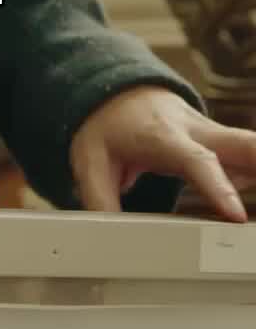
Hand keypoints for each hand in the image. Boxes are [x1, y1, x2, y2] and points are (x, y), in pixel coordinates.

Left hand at [69, 86, 255, 220]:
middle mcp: (197, 131)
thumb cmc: (107, 125)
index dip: (218, 185)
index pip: (196, 160)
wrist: (118, 90)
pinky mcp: (225, 145)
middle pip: (244, 143)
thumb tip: (106, 238)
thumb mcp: (89, 160)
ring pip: (254, 149)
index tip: (235, 215)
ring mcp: (215, 136)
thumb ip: (100, 199)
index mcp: (163, 136)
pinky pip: (252, 158)